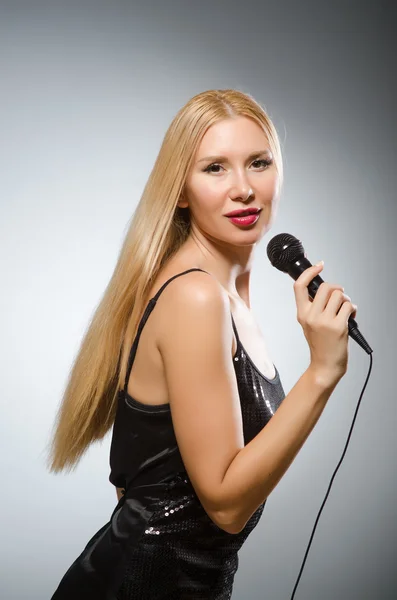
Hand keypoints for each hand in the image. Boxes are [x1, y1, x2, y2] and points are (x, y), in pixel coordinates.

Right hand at [293, 262, 356, 381]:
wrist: (325, 365)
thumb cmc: (320, 344)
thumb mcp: (309, 324)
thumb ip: (314, 307)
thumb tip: (327, 289)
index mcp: (302, 314)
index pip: (299, 287)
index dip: (309, 272)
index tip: (319, 266)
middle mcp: (311, 316)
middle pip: (325, 287)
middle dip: (336, 289)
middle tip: (339, 296)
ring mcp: (324, 321)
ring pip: (338, 295)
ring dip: (345, 300)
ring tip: (345, 310)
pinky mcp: (338, 326)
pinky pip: (349, 306)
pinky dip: (353, 309)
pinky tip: (350, 318)